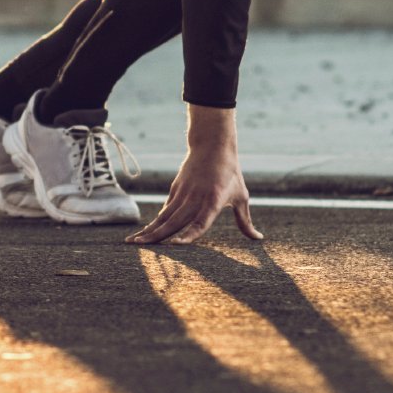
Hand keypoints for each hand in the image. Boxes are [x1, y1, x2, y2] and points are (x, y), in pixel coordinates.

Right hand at [128, 104, 264, 245]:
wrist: (212, 145)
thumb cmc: (231, 174)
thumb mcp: (241, 196)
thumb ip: (245, 221)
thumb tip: (258, 239)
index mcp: (213, 201)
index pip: (200, 222)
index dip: (189, 235)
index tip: (176, 246)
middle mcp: (195, 199)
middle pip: (174, 222)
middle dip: (156, 236)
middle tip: (140, 247)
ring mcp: (183, 193)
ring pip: (164, 216)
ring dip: (149, 230)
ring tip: (133, 241)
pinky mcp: (176, 189)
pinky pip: (165, 209)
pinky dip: (156, 222)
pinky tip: (146, 232)